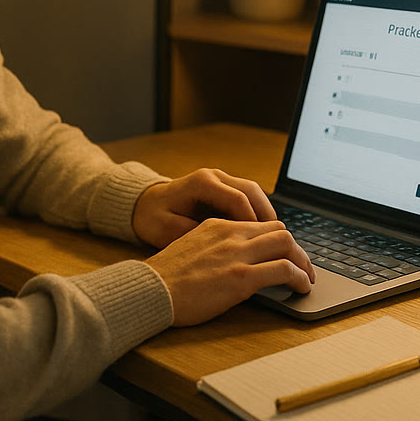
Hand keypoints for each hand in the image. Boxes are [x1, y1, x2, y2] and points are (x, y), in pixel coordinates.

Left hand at [132, 168, 275, 248]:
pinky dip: (258, 213)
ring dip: (266, 213)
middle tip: (277, 240)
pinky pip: (248, 197)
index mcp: (201, 183)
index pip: (237, 199)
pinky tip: (263, 233)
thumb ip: (192, 233)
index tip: (260, 242)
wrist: (143, 205)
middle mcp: (214, 176)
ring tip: (275, 238)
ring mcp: (220, 180)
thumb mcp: (165, 229)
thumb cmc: (152, 218)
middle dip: (266, 215)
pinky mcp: (224, 188)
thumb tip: (220, 244)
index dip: (251, 221)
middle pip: (252, 191)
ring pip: (254, 192)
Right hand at [147, 218, 314, 325]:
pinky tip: (300, 288)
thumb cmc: (165, 278)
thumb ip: (213, 248)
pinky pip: (284, 270)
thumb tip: (231, 261)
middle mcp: (230, 235)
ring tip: (306, 278)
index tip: (282, 255)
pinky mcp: (242, 277)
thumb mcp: (189, 249)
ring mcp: (237, 255)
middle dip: (296, 249)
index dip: (277, 240)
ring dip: (303, 262)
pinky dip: (299, 278)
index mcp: (216, 226)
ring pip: (287, 244)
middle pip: (279, 230)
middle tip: (302, 267)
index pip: (259, 224)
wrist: (151, 290)